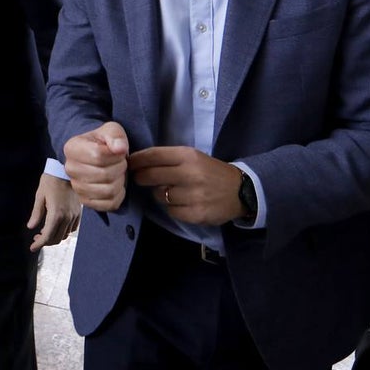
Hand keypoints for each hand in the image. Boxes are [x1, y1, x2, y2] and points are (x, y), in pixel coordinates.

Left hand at [27, 174, 81, 250]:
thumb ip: (36, 214)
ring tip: (45, 232)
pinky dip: (64, 231)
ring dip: (54, 237)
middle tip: (36, 238)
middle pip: (57, 238)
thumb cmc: (50, 182)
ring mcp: (74, 215)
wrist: (65, 171)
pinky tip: (56, 227)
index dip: (39, 244)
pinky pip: (72, 229)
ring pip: (65, 235)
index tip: (32, 247)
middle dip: (46, 241)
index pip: (47, 236)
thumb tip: (31, 227)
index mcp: (56, 214)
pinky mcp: (78, 213)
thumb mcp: (39, 196)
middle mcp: (67, 217)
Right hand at [62, 121, 129, 210]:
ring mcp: (76, 187)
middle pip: (104, 175)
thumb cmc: (103, 142)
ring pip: (108, 191)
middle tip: (119, 162)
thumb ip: (116, 136)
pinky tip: (116, 184)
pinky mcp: (85, 201)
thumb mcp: (111, 130)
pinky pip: (110, 204)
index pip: (98, 156)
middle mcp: (70, 169)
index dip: (115, 155)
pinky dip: (119, 195)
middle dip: (120, 168)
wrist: (96, 155)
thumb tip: (120, 149)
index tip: (117, 151)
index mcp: (71, 148)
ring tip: (117, 172)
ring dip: (120, 181)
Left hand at [128, 146, 244, 225]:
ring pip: (160, 196)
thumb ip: (168, 159)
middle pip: (151, 176)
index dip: (137, 159)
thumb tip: (138, 161)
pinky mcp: (196, 213)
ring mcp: (193, 195)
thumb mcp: (193, 157)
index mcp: (189, 156)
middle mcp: (190, 174)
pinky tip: (182, 203)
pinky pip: (171, 211)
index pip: (154, 155)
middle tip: (139, 178)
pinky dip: (173, 208)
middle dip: (141, 177)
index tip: (128, 163)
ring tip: (170, 191)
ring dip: (160, 194)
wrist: (240, 190)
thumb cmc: (210, 171)